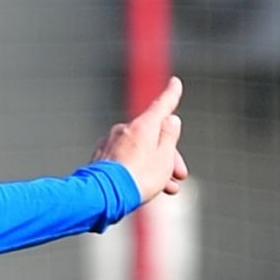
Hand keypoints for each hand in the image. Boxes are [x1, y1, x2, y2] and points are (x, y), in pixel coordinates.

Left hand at [96, 77, 188, 204]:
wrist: (101, 198)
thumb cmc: (139, 178)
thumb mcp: (164, 157)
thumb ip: (169, 136)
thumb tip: (170, 119)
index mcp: (143, 125)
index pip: (162, 105)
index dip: (171, 94)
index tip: (175, 82)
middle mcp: (124, 130)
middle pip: (152, 136)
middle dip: (169, 155)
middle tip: (180, 175)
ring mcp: (110, 143)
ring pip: (139, 151)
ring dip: (154, 167)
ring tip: (167, 188)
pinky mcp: (99, 158)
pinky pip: (123, 160)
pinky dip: (136, 170)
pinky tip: (142, 186)